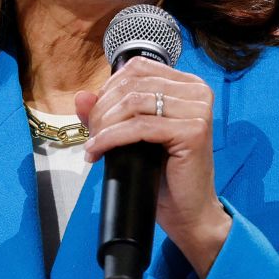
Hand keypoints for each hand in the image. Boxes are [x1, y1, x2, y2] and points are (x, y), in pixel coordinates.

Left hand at [75, 56, 230, 274]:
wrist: (187, 210)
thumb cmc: (163, 173)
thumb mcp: (133, 136)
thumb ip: (108, 113)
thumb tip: (81, 96)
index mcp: (187, 85)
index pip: (136, 68)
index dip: (107, 89)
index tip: (94, 116)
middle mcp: (197, 91)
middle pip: (132, 85)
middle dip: (101, 110)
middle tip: (90, 135)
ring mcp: (198, 110)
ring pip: (133, 104)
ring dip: (103, 125)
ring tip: (94, 146)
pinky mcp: (194, 131)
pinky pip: (139, 127)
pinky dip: (111, 139)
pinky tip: (97, 152)